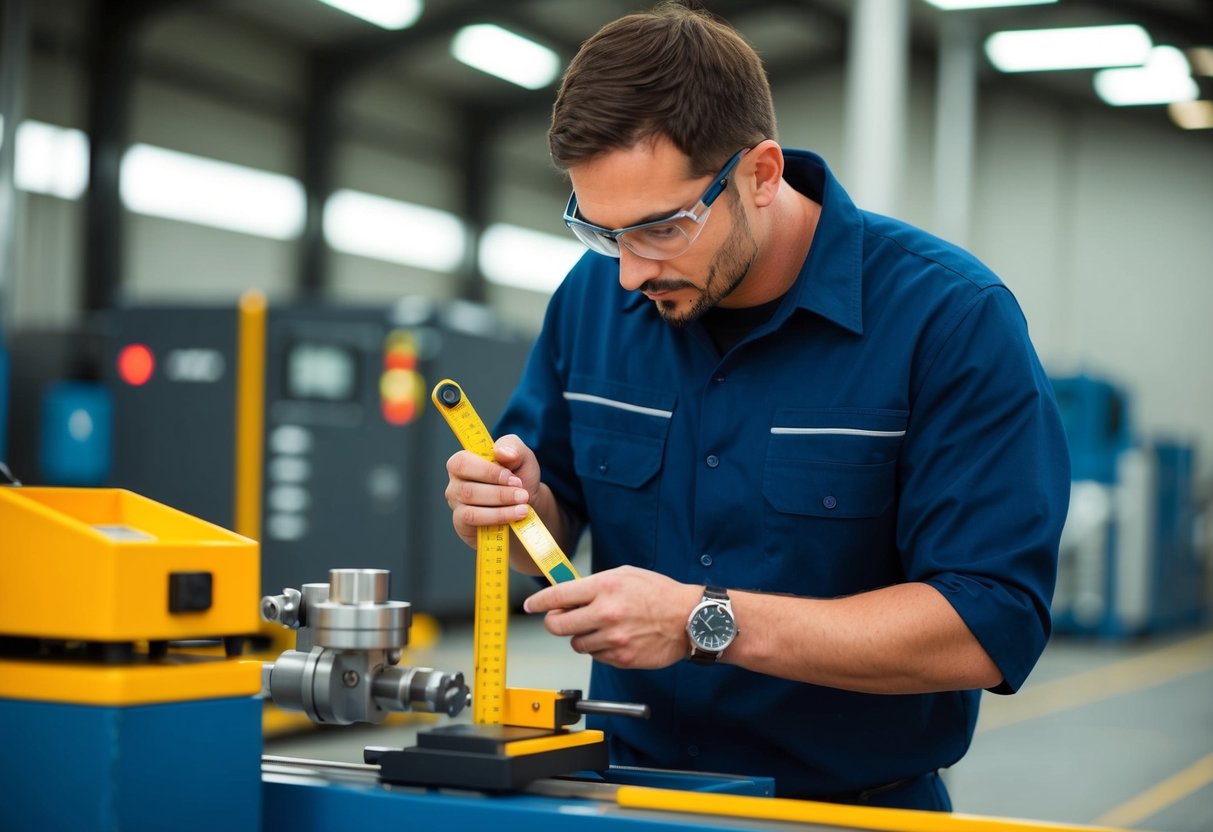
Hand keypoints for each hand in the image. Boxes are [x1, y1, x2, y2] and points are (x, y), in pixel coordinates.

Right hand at [444, 435, 540, 549]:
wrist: (526, 506)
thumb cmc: (519, 478)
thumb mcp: (522, 457)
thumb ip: (512, 447)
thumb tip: (501, 451)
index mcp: (463, 462)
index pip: (463, 463)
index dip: (487, 471)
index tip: (512, 478)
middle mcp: (455, 483)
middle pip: (468, 490)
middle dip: (500, 494)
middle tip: (523, 495)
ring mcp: (456, 505)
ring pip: (471, 509)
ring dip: (501, 509)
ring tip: (523, 508)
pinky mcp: (462, 524)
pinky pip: (474, 522)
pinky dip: (497, 519)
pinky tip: (515, 517)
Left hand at [523, 566, 701, 668]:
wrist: (690, 620)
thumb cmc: (659, 593)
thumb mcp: (625, 574)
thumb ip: (593, 584)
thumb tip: (566, 594)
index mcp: (605, 587)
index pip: (558, 596)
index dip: (538, 602)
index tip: (530, 605)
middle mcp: (606, 613)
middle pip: (557, 626)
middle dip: (554, 622)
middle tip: (562, 618)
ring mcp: (613, 639)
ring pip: (576, 643)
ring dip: (581, 636)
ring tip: (601, 626)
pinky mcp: (621, 658)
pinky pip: (595, 656)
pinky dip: (599, 648)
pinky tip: (616, 638)